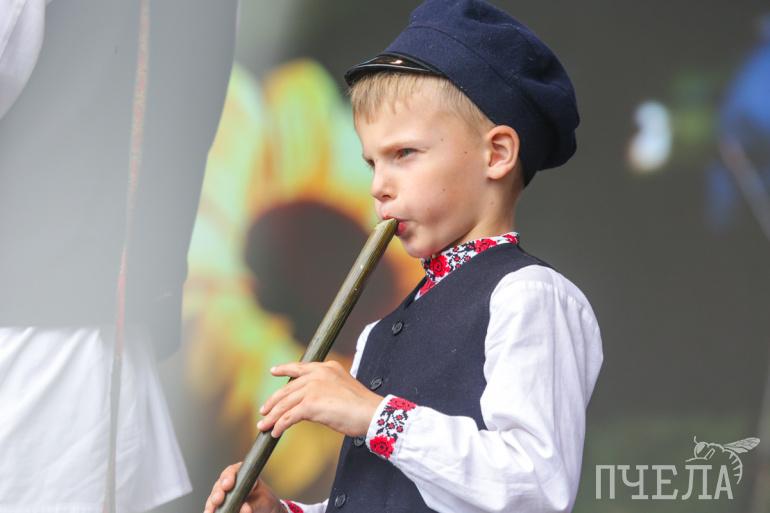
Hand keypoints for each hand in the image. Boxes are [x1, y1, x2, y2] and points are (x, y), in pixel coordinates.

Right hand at [204, 463, 284, 512]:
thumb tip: (245, 508)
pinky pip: (212, 507)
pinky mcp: (220, 505)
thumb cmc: (264, 502)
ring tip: (211, 510)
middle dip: (218, 491)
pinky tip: (209, 512)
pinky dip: (210, 509)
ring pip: (214, 496)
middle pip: (220, 484)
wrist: (264, 511)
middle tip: (218, 499)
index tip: (227, 485)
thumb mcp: (264, 501)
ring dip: (211, 503)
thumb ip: (255, 504)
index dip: (229, 476)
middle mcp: (231, 483)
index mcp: (244, 475)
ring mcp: (224, 494)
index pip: (234, 470)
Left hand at [257, 360, 382, 437]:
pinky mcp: (310, 404)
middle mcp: (317, 374)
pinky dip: (280, 425)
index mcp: (326, 367)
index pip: (300, 367)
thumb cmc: (362, 406)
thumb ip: (326, 389)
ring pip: (284, 403)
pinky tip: (276, 432)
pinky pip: (288, 416)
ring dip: (272, 417)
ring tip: (264, 426)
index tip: (274, 371)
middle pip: (287, 389)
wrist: (371, 413)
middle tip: (264, 411)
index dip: (284, 369)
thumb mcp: (343, 388)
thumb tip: (309, 403)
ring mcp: (312, 388)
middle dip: (273, 402)